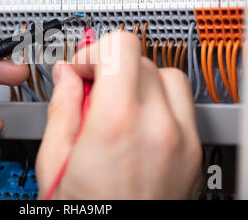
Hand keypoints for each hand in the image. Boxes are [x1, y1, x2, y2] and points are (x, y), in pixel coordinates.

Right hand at [36, 31, 201, 198]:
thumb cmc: (87, 216)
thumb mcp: (55, 162)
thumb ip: (62, 107)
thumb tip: (67, 76)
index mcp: (118, 123)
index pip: (121, 45)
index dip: (95, 51)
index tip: (82, 70)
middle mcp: (159, 127)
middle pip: (140, 59)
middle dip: (110, 68)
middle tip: (91, 94)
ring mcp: (182, 141)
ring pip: (165, 76)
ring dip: (137, 82)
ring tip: (114, 108)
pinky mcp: (192, 153)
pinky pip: (180, 105)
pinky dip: (158, 102)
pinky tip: (135, 125)